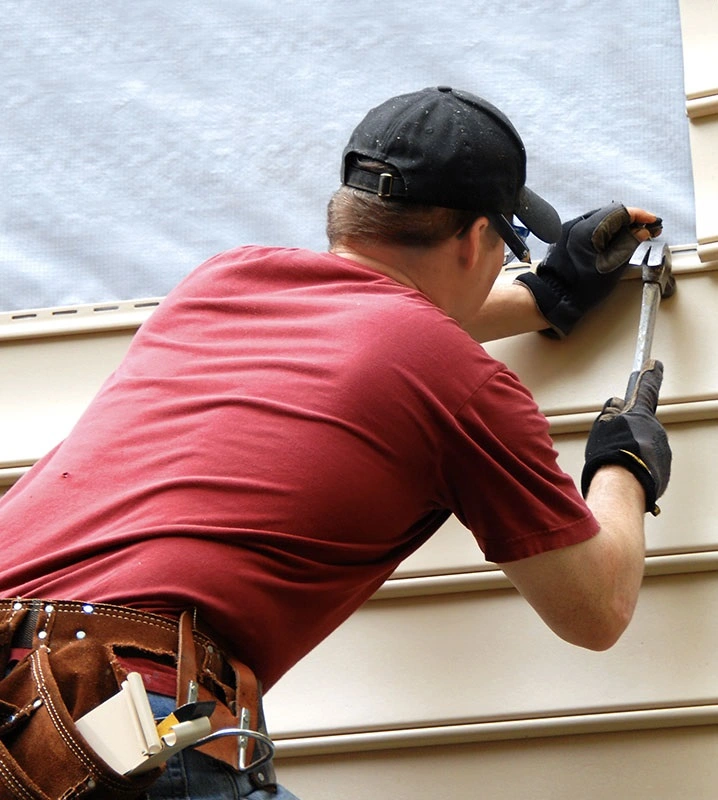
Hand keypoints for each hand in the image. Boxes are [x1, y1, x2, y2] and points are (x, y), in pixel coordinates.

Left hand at [514, 204, 662, 337]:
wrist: (555, 298)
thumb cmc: (581, 289)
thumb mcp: (612, 267)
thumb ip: (629, 244)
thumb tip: (641, 231)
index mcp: (587, 229)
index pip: (620, 212)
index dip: (640, 215)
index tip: (652, 221)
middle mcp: (576, 224)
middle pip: (610, 213)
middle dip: (630, 220)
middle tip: (646, 229)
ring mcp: (568, 229)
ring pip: (600, 220)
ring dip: (618, 226)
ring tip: (633, 236)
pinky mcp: (565, 237)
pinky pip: (589, 227)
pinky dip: (604, 231)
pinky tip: (615, 240)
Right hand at [581, 360, 670, 514]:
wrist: (622, 485)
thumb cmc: (611, 455)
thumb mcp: (603, 424)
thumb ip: (611, 410)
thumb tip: (615, 403)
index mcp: (641, 414)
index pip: (646, 389)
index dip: (650, 376)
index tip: (654, 366)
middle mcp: (656, 430)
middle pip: (642, 423)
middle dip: (631, 429)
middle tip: (615, 439)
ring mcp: (662, 450)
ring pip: (646, 443)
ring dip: (634, 448)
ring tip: (617, 458)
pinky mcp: (662, 469)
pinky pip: (649, 461)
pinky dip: (638, 463)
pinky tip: (625, 470)